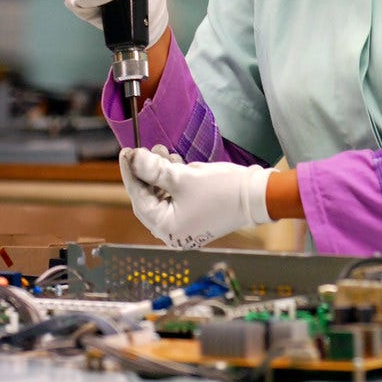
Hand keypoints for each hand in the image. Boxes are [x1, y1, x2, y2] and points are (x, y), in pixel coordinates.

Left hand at [119, 145, 274, 247]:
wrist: (255, 196)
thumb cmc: (221, 189)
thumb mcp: (183, 177)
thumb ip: (154, 169)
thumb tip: (133, 158)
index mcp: (167, 229)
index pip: (139, 198)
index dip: (131, 173)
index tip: (126, 152)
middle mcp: (173, 231)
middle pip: (149, 197)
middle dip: (147, 172)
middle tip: (144, 150)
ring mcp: (185, 224)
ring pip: (162, 194)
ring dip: (160, 172)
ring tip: (163, 151)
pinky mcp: (195, 213)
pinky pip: (175, 195)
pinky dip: (172, 179)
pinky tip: (175, 162)